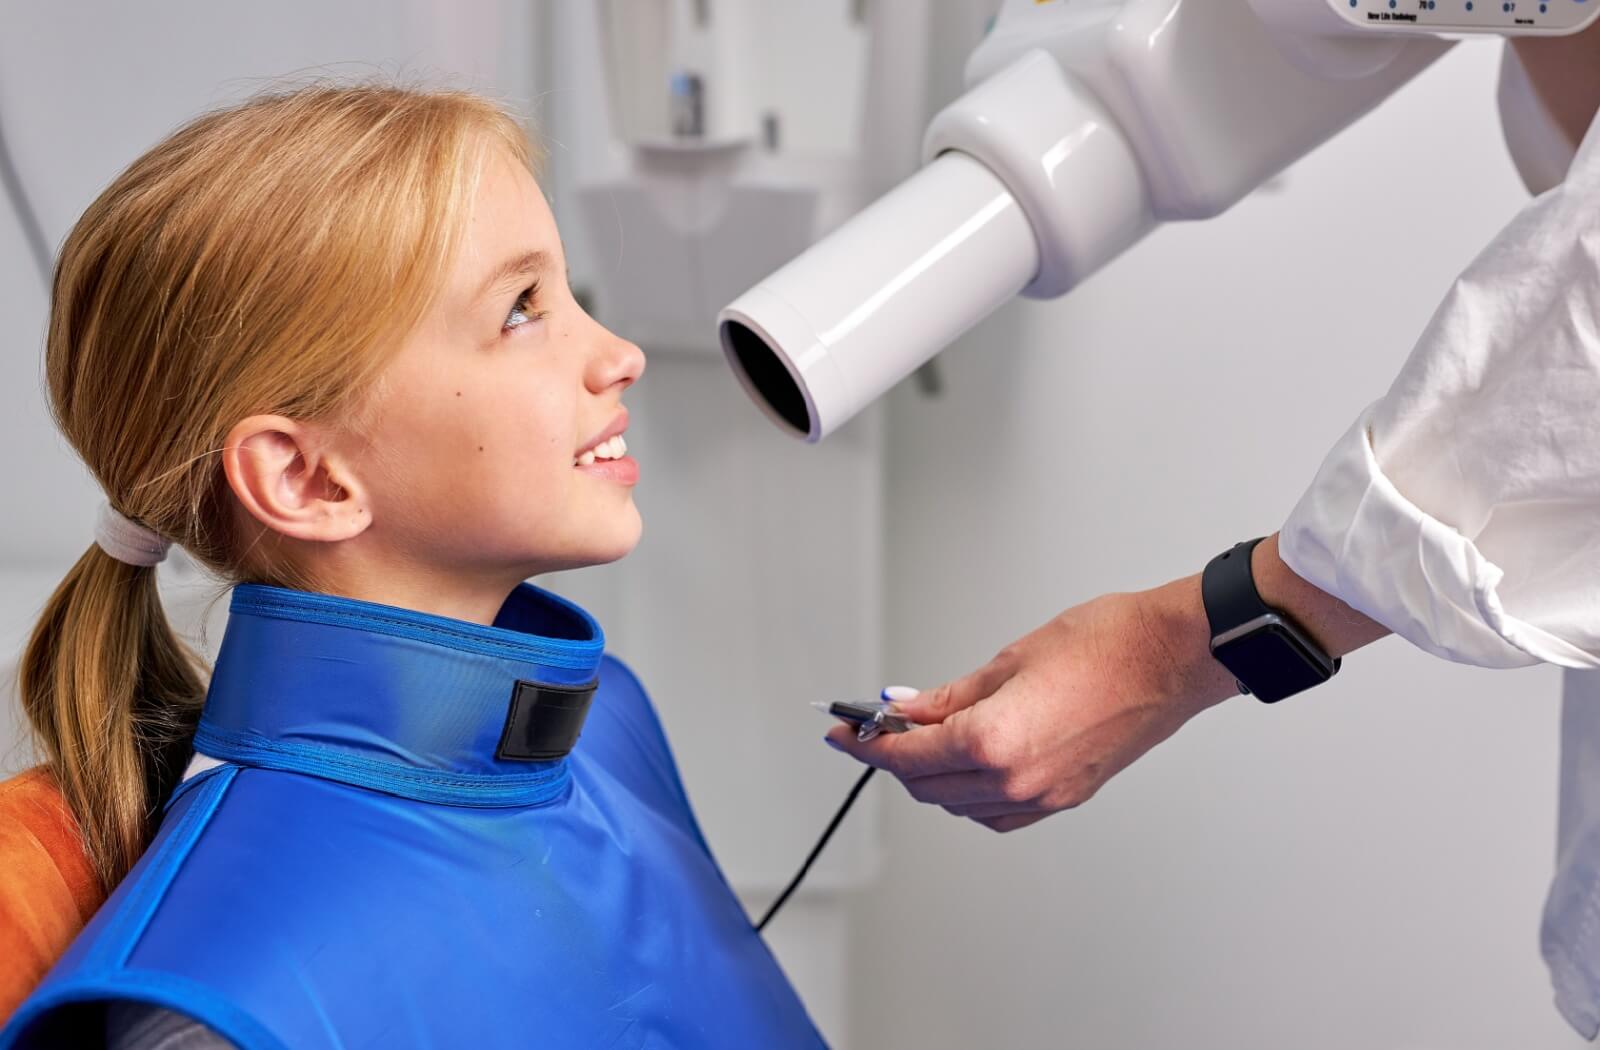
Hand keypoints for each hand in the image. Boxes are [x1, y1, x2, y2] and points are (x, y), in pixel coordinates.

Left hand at [826, 583, 1238, 831]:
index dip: (866, 745)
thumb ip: (949, 696)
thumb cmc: (1106, 644)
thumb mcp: (1009, 661)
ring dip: (931, 778)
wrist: (1173, 657)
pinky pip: (997, 813)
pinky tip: (965, 764)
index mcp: (994, 741)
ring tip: (921, 739)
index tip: (841, 733)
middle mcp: (1015, 780)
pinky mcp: (1065, 797)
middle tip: (878, 729)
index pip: (907, 756)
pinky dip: (969, 795)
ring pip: (959, 805)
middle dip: (895, 759)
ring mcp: (1043, 795)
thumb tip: (906, 710)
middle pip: (927, 787)